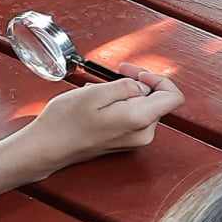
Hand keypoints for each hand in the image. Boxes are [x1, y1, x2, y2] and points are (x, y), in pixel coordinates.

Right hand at [7, 66, 184, 178]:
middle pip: (156, 100)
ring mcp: (135, 140)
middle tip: (114, 73)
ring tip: (100, 89)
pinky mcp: (126, 141)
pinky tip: (99, 101)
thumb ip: (126, 86)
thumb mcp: (95, 93)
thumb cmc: (65, 122)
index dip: (158, 79)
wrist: (47, 148)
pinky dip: (119, 104)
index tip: (136, 73)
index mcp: (140, 120)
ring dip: (124, 93)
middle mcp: (143, 134)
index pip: (174, 96)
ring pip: (142, 107)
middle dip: (137, 83)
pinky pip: (131, 117)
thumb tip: (143, 86)